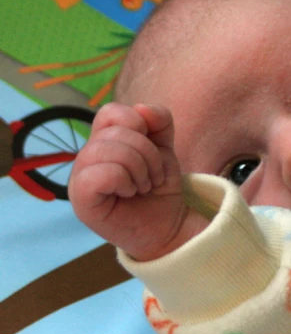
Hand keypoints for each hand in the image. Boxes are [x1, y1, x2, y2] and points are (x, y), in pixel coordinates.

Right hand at [69, 103, 206, 260]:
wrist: (167, 224)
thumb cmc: (158, 186)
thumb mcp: (165, 147)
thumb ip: (159, 122)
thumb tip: (142, 108)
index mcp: (102, 141)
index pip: (112, 112)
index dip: (140, 125)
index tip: (153, 150)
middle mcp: (87, 156)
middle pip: (116, 132)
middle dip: (148, 154)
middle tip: (151, 177)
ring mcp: (80, 178)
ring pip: (109, 150)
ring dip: (140, 169)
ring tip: (142, 186)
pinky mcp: (81, 199)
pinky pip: (99, 174)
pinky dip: (123, 181)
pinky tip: (129, 193)